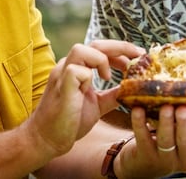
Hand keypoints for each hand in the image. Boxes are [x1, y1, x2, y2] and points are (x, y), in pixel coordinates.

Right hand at [24, 40, 145, 157]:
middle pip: (94, 44)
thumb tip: (132, 88)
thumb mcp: (98, 104)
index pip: (100, 49)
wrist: (47, 140)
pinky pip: (75, 71)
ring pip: (81, 49)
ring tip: (108, 77)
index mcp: (77, 68)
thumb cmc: (69, 121)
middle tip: (138, 56)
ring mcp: (62, 76)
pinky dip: (88, 77)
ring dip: (101, 59)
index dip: (121, 50)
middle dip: (120, 47)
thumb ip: (113, 94)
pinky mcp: (61, 88)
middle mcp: (68, 67)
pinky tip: (91, 89)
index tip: (138, 57)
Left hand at [116, 105, 185, 177]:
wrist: (143, 163)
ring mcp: (165, 159)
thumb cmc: (169, 139)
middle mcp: (185, 156)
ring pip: (166, 141)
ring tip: (165, 107)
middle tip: (184, 108)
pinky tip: (138, 110)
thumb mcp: (185, 130)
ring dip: (166, 122)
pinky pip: (143, 138)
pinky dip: (140, 123)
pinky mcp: (146, 157)